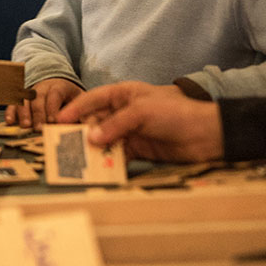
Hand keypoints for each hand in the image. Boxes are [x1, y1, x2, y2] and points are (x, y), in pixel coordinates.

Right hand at [4, 77, 83, 129]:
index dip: (53, 108)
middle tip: (39, 128)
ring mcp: (31, 91)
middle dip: (38, 114)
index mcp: (60, 86)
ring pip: (25, 99)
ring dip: (24, 113)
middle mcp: (44, 87)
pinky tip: (10, 121)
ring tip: (25, 126)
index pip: (55, 94)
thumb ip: (83, 114)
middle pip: (38, 98)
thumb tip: (88, 130)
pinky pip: (14, 102)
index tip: (53, 121)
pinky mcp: (22, 98)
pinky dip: (11, 111)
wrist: (57, 82)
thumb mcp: (80, 101)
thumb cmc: (70, 98)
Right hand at [56, 81, 222, 162]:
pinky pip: (118, 156)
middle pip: (96, 122)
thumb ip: (115, 125)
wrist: (207, 133)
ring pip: (105, 141)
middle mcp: (124, 112)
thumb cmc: (174, 112)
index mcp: (124, 94)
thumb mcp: (141, 112)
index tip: (58, 121)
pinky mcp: (139, 150)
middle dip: (81, 133)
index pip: (93, 100)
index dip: (75, 109)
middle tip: (64, 146)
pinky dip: (109, 163)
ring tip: (77, 161)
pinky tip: (99, 170)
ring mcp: (131, 132)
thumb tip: (91, 139)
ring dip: (93, 150)